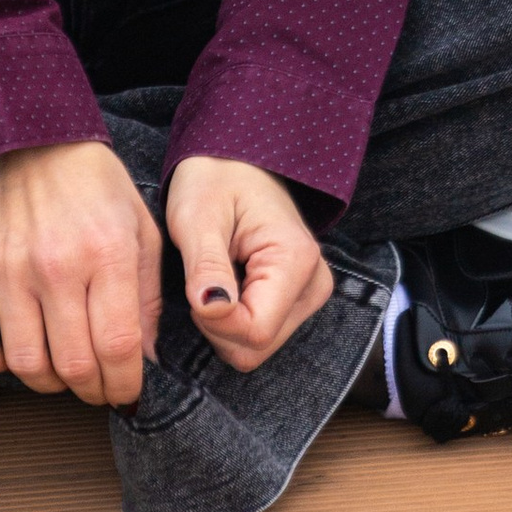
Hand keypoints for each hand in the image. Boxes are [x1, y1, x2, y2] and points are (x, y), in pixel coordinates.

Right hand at [0, 138, 162, 407]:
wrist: (29, 137)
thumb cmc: (93, 184)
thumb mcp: (141, 228)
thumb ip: (147, 297)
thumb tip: (145, 360)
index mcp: (108, 253)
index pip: (119, 346)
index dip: (125, 384)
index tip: (128, 394)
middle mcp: (57, 265)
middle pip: (74, 364)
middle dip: (92, 390)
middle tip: (97, 388)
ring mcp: (8, 270)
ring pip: (26, 363)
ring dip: (47, 382)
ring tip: (60, 371)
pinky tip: (17, 353)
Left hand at [164, 155, 333, 374]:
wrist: (235, 163)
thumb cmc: (213, 181)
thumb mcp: (198, 216)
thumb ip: (206, 265)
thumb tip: (212, 309)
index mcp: (297, 260)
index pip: (255, 331)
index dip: (214, 322)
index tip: (197, 286)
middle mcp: (314, 284)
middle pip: (257, 346)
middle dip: (217, 326)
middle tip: (202, 279)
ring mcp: (309, 296)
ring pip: (256, 347)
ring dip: (223, 325)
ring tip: (213, 278)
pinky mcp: (297, 302)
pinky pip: (258, 336)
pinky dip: (232, 322)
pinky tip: (226, 286)